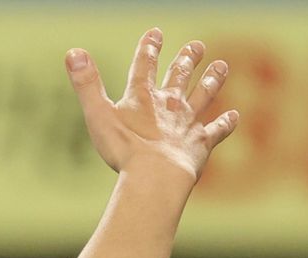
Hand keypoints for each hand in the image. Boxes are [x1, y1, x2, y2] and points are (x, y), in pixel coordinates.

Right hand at [65, 28, 238, 181]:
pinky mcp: (200, 143)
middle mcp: (169, 104)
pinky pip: (217, 130)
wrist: (157, 175)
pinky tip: (235, 116)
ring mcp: (187, 122)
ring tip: (222, 65)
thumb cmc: (125, 150)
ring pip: (203, 95)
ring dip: (212, 80)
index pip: (144, 65)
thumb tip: (72, 52)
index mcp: (142, 97)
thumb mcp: (97, 115)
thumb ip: (86, 84)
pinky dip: (226, 123)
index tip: (156, 33)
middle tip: (196, 46)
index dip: (148, 47)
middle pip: (180, 75)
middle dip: (187, 59)